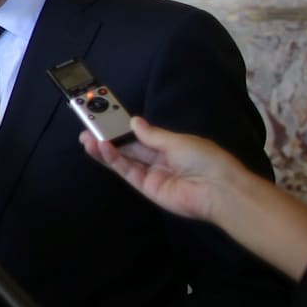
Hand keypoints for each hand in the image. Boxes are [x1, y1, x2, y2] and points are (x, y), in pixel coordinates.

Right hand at [80, 116, 241, 223]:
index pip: (140, 135)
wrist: (219, 190)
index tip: (105, 116)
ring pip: (123, 160)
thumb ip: (152, 134)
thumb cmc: (206, 160)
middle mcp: (159, 160)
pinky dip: (113, 160)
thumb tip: (134, 121)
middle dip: (109, 137)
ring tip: (87, 138)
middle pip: (128, 147)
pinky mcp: (147, 188)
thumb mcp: (178, 141)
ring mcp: (152, 175)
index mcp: (169, 146)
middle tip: (89, 126)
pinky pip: (126, 172)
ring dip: (105, 149)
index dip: (123, 127)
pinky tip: (102, 148)